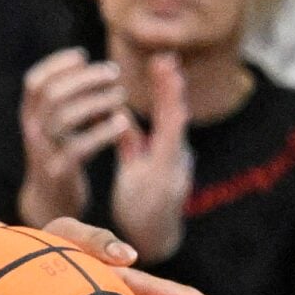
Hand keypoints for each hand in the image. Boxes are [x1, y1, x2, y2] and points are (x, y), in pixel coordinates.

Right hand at [17, 48, 127, 228]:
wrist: (51, 201)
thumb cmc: (61, 155)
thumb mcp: (55, 126)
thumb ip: (64, 100)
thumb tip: (85, 64)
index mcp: (29, 116)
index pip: (35, 82)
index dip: (57, 64)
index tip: (84, 55)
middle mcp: (32, 131)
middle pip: (53, 94)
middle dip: (86, 78)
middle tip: (114, 73)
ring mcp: (43, 152)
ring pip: (66, 117)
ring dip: (98, 101)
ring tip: (121, 96)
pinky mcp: (59, 171)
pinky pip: (80, 147)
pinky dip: (104, 132)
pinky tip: (123, 122)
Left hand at [109, 55, 192, 262]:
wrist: (154, 238)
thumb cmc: (144, 198)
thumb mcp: (137, 164)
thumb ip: (129, 139)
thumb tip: (118, 112)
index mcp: (168, 148)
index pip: (168, 110)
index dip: (166, 85)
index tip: (162, 59)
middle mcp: (176, 155)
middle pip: (175, 114)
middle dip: (171, 85)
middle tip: (166, 56)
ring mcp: (173, 170)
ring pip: (174, 131)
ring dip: (172, 100)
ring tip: (169, 74)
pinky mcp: (163, 185)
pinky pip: (159, 156)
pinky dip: (155, 134)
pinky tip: (147, 116)